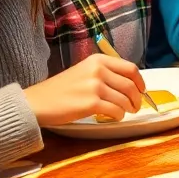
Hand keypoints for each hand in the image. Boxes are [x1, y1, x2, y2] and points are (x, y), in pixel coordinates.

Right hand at [22, 54, 144, 125]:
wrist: (36, 102)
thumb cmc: (60, 90)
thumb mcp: (84, 72)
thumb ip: (105, 74)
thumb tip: (130, 85)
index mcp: (98, 60)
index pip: (130, 68)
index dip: (140, 81)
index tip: (142, 90)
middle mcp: (98, 70)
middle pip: (130, 85)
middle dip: (137, 98)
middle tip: (136, 106)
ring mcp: (95, 86)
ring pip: (124, 99)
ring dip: (128, 108)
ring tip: (125, 112)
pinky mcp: (91, 103)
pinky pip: (115, 110)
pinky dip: (119, 116)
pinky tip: (114, 117)